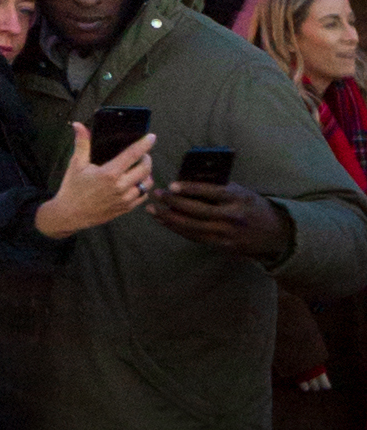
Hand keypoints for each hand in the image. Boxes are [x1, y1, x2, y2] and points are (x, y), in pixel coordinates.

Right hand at [37, 125, 156, 240]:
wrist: (70, 214)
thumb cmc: (72, 187)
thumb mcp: (76, 164)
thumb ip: (81, 143)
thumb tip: (78, 125)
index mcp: (109, 173)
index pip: (132, 155)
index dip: (144, 144)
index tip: (152, 137)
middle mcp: (120, 187)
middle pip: (145, 169)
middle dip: (147, 158)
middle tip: (142, 153)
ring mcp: (124, 199)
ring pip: (146, 184)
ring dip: (147, 174)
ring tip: (140, 168)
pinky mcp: (125, 208)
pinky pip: (142, 196)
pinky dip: (143, 187)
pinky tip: (135, 182)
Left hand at [156, 178, 293, 261]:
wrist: (276, 234)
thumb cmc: (254, 206)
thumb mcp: (242, 192)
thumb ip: (220, 188)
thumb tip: (188, 182)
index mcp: (238, 198)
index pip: (210, 192)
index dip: (189, 189)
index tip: (171, 185)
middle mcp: (232, 217)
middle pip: (197, 211)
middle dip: (173, 204)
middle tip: (156, 195)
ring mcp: (228, 234)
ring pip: (193, 227)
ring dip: (170, 219)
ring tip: (153, 210)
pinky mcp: (224, 246)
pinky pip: (197, 237)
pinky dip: (180, 230)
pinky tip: (166, 222)